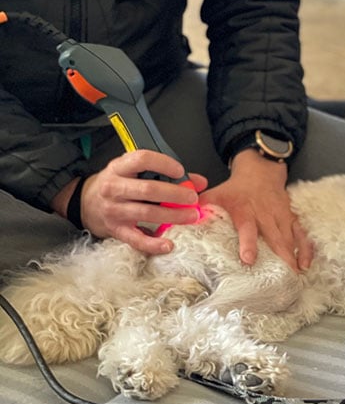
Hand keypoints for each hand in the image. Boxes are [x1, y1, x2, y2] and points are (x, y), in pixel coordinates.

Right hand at [54, 150, 206, 253]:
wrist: (85, 203)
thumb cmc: (118, 184)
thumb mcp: (135, 172)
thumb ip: (166, 174)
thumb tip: (199, 182)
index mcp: (119, 168)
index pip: (141, 159)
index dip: (163, 164)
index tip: (180, 171)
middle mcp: (114, 188)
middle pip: (148, 190)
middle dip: (174, 194)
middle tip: (192, 198)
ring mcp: (113, 210)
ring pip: (146, 213)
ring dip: (172, 216)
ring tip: (192, 216)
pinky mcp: (115, 230)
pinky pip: (136, 239)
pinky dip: (153, 244)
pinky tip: (168, 244)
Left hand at [199, 149, 312, 272]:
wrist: (261, 171)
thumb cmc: (235, 188)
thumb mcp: (216, 193)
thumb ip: (200, 208)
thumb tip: (178, 222)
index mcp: (245, 210)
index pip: (247, 228)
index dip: (248, 243)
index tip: (249, 260)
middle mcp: (265, 214)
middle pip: (274, 237)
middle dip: (280, 257)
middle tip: (283, 278)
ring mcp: (280, 216)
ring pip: (289, 237)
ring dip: (293, 257)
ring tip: (295, 277)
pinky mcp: (290, 217)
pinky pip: (301, 233)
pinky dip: (304, 248)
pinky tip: (305, 264)